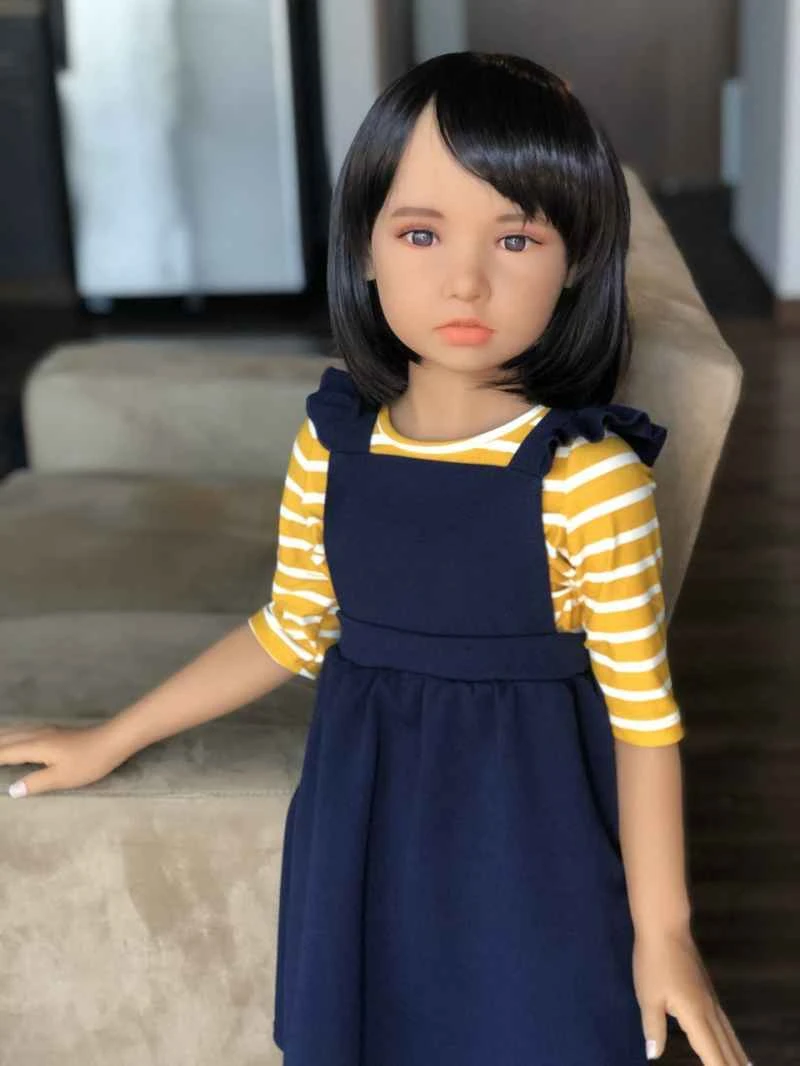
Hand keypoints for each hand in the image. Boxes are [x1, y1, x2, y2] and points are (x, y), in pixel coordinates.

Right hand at [0, 723, 127, 797]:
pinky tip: (12, 737)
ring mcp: (45, 731)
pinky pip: (22, 731)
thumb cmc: (89, 761)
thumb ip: (35, 783)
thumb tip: (11, 790)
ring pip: (13, 732)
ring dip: (0, 739)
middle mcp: (36, 735)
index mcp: (35, 746)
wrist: (113, 741)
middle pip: (5, 738)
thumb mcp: (62, 777)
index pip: (3, 753)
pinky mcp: (53, 731)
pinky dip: (9, 735)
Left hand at [633, 929, 751, 1064]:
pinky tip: (729, 1041)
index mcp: (695, 1014)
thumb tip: (654, 1054)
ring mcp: (711, 1000)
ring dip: (737, 1054)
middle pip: (726, 1046)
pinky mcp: (708, 992)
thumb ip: (653, 1027)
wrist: (665, 928)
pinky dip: (731, 1039)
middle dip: (734, 1065)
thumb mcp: (648, 996)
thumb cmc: (653, 962)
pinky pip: (725, 1024)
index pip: (711, 1052)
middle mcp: (709, 1010)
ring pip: (729, 1034)